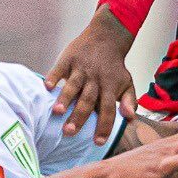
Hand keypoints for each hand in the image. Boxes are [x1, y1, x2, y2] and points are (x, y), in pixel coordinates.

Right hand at [44, 8, 137, 144]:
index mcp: (110, 86)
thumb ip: (129, 101)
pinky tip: (47, 87)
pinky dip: (53, 77)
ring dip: (65, 98)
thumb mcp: (127, 82)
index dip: (104, 125)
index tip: (98, 142)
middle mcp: (95, 78)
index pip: (108, 109)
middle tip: (69, 132)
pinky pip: (60, 68)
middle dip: (79, 116)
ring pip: (73, 85)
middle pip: (88, 100)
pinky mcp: (69, 58)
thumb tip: (130, 119)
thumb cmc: (115, 66)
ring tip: (57, 112)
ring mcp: (81, 68)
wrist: (107, 36)